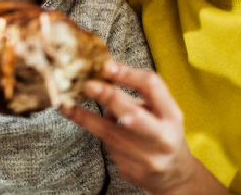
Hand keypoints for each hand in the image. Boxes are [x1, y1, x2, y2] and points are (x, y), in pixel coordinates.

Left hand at [61, 62, 227, 193]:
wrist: (173, 175)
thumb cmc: (163, 132)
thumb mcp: (161, 110)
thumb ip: (137, 94)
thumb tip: (101, 76)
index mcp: (171, 115)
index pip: (152, 87)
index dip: (128, 74)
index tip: (106, 65)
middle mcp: (161, 137)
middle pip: (133, 115)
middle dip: (109, 98)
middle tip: (88, 85)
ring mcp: (146, 157)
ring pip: (110, 133)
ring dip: (86, 117)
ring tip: (66, 106)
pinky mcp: (130, 171)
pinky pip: (108, 147)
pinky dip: (101, 135)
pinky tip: (102, 131)